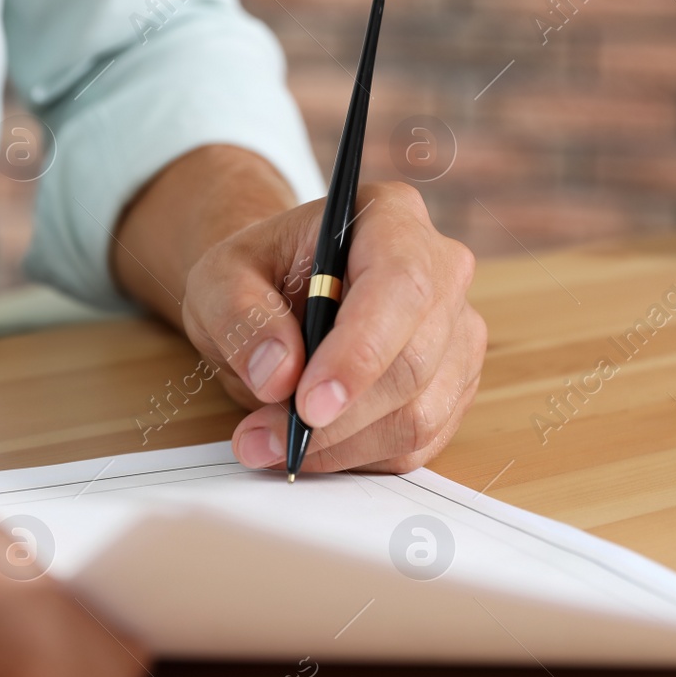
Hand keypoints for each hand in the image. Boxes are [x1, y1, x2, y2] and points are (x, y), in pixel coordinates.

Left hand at [183, 181, 484, 472]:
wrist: (276, 295)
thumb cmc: (256, 276)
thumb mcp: (220, 280)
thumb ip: (241, 316)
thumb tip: (278, 374)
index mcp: (391, 219)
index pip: (401, 286)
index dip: (360, 353)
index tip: (307, 406)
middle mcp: (441, 270)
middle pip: (415, 361)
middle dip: (337, 417)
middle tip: (264, 439)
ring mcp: (456, 333)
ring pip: (420, 413)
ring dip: (341, 446)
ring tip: (272, 445)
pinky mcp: (452, 387)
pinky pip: (419, 442)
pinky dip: (359, 457)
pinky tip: (312, 446)